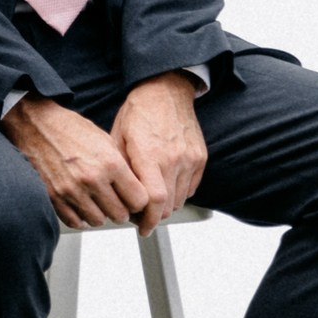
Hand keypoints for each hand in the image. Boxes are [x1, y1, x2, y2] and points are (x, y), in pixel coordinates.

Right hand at [3, 95, 151, 228]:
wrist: (35, 124)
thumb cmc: (70, 129)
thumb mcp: (105, 141)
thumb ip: (122, 168)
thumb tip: (136, 191)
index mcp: (110, 163)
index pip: (139, 200)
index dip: (138, 200)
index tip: (133, 198)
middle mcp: (92, 179)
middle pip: (120, 214)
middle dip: (120, 209)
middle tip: (114, 200)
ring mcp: (71, 189)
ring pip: (98, 221)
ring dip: (100, 214)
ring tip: (95, 201)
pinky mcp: (54, 196)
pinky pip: (75, 221)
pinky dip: (80, 217)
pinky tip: (81, 204)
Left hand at [110, 72, 206, 235]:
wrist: (166, 91)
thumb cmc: (138, 112)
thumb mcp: (117, 137)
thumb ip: (120, 168)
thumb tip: (116, 194)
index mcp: (149, 154)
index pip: (154, 199)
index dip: (147, 218)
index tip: (139, 226)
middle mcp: (173, 159)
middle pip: (168, 205)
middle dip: (153, 216)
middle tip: (140, 216)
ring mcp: (190, 159)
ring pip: (180, 199)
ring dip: (165, 207)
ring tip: (150, 202)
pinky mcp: (200, 158)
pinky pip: (190, 188)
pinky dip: (178, 194)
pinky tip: (164, 187)